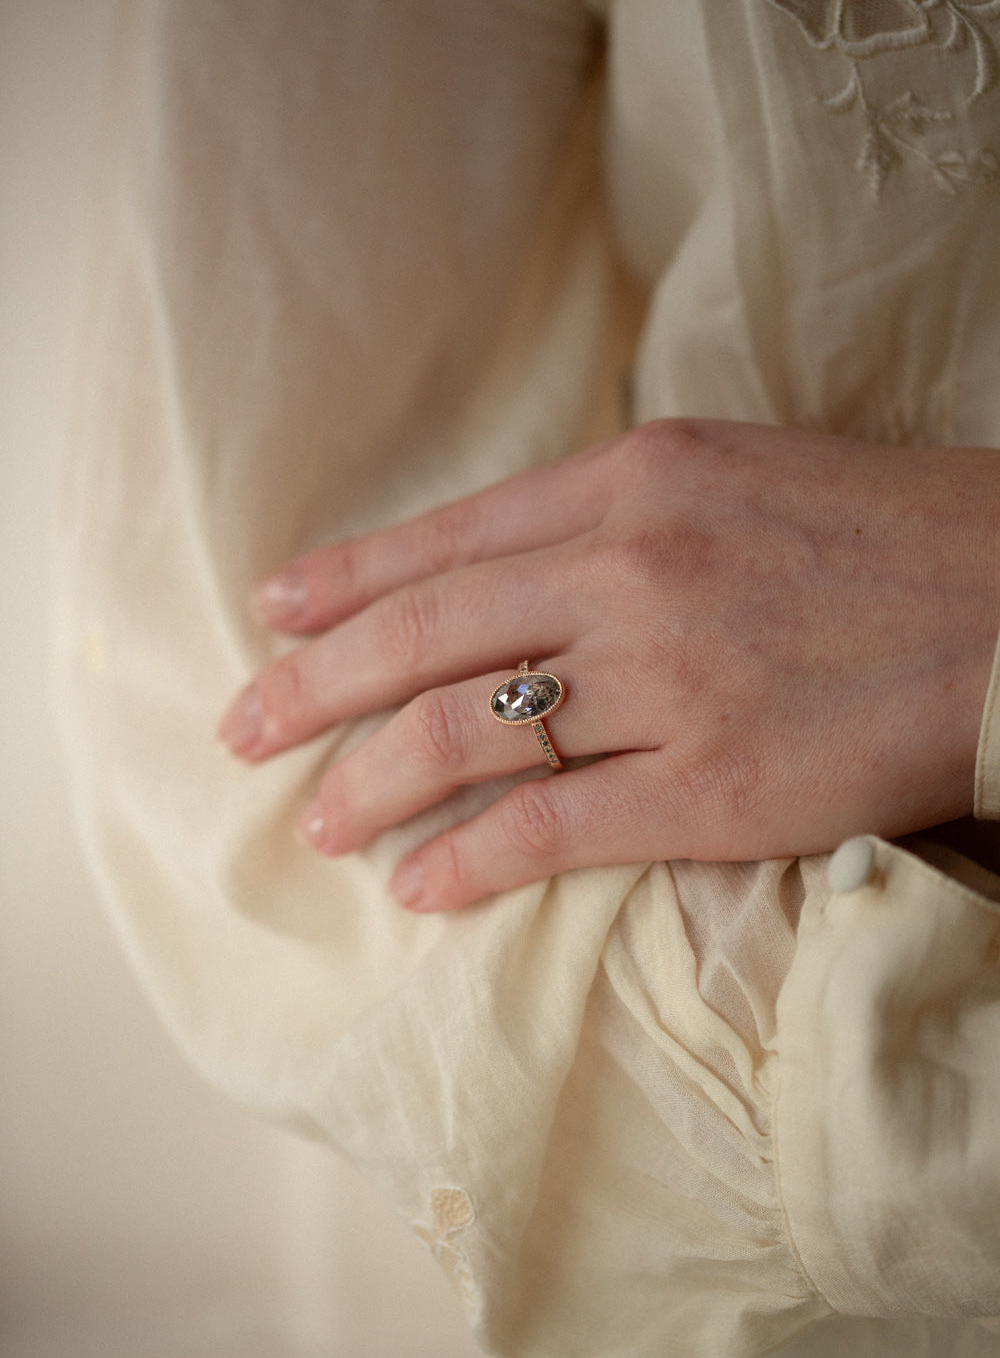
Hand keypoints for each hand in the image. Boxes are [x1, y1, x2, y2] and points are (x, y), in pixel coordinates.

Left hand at [219, 418, 999, 909]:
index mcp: (634, 480)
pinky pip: (553, 826)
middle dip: (313, 687)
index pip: (446, 539)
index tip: (273, 617)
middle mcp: (630, 569)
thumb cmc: (881, 536)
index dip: (345, 583)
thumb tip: (508, 567)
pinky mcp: (713, 785)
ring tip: (317, 820)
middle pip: (425, 635)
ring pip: (466, 733)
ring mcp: (667, 679)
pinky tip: (418, 882)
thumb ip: (614, 511)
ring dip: (370, 781)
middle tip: (243, 728)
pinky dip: (469, 856)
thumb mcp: (733, 476)